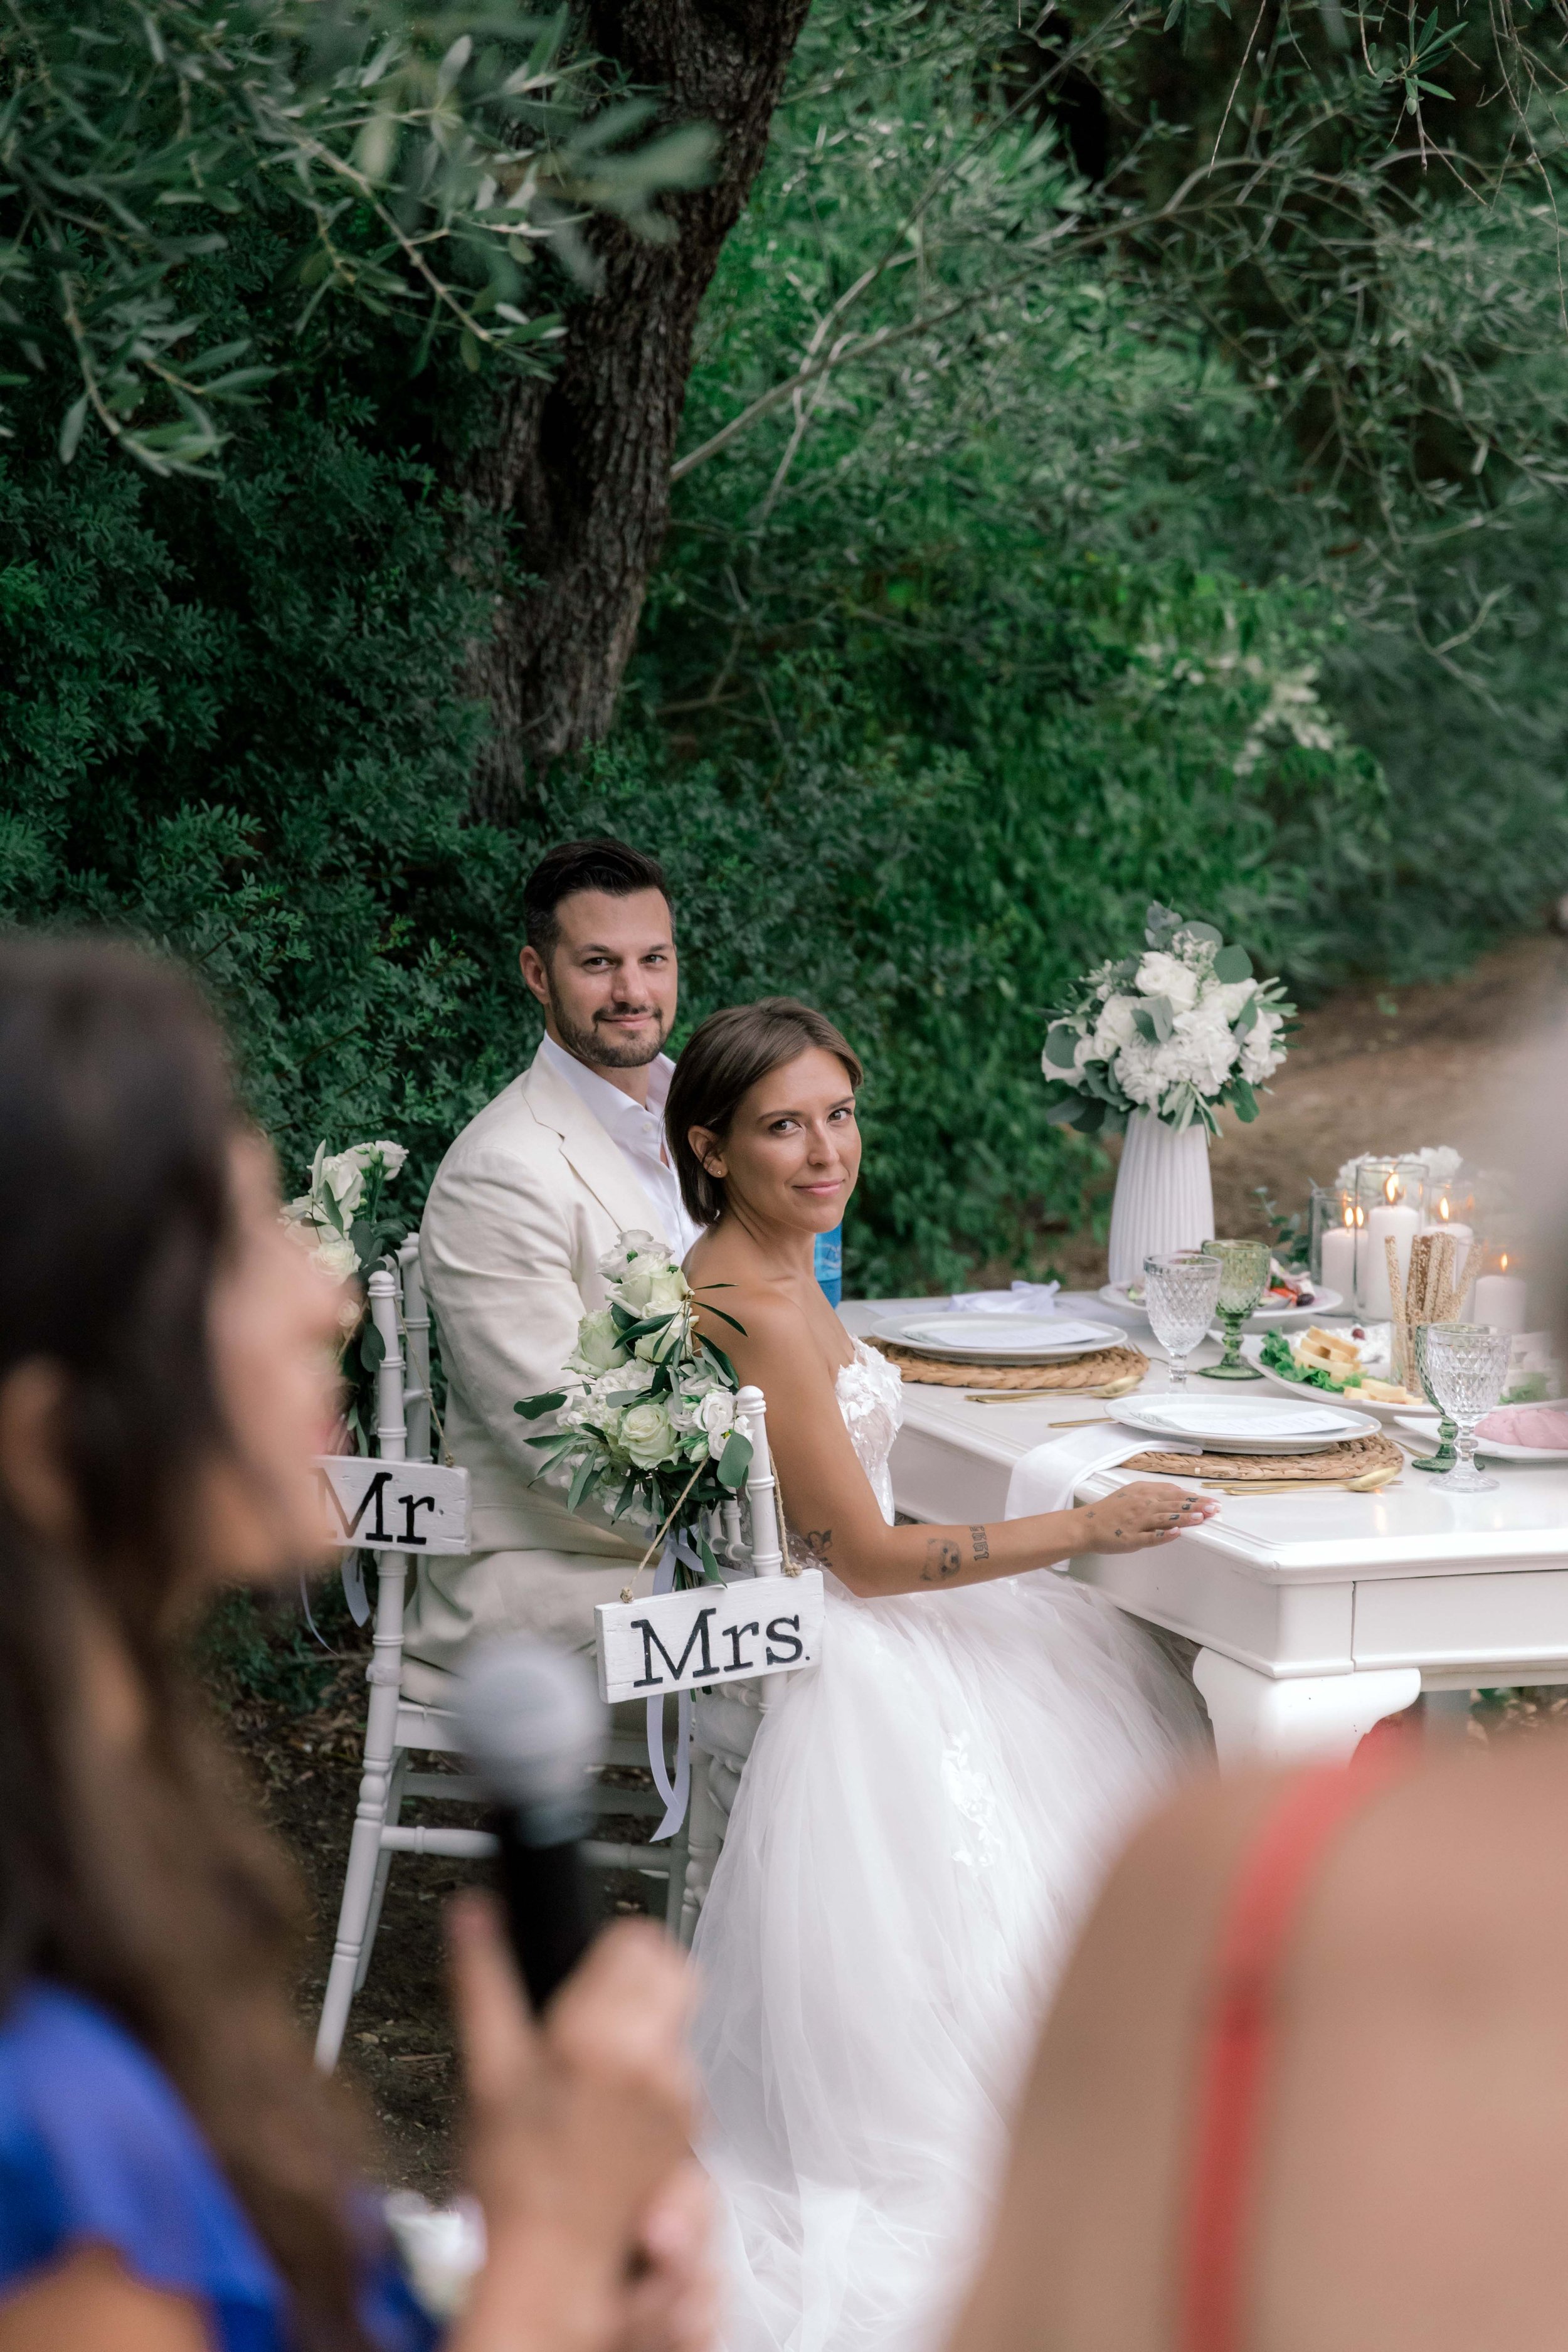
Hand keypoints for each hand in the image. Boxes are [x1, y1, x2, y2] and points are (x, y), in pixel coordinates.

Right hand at [447, 1896, 703, 2351]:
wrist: (551, 2268)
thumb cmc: (514, 2180)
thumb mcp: (486, 2072)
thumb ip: (482, 1981)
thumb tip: (472, 1915)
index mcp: (606, 2035)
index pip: (641, 1939)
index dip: (610, 1942)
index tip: (585, 1962)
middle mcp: (656, 2061)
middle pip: (672, 1971)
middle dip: (636, 1975)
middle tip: (591, 2001)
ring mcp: (680, 2098)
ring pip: (677, 2023)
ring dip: (642, 2026)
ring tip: (589, 2061)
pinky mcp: (690, 2130)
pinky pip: (679, 2072)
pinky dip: (652, 2072)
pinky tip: (607, 2100)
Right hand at [1077, 1482, 1217, 1553]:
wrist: (1086, 1525)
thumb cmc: (1110, 1511)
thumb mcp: (1132, 1494)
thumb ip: (1154, 1494)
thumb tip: (1178, 1495)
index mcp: (1143, 1492)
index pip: (1174, 1493)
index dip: (1194, 1497)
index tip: (1210, 1501)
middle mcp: (1142, 1505)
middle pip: (1173, 1504)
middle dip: (1196, 1506)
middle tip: (1214, 1508)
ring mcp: (1137, 1522)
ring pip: (1165, 1518)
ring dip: (1184, 1518)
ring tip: (1201, 1518)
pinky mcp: (1131, 1538)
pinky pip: (1149, 1537)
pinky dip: (1163, 1535)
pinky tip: (1176, 1534)